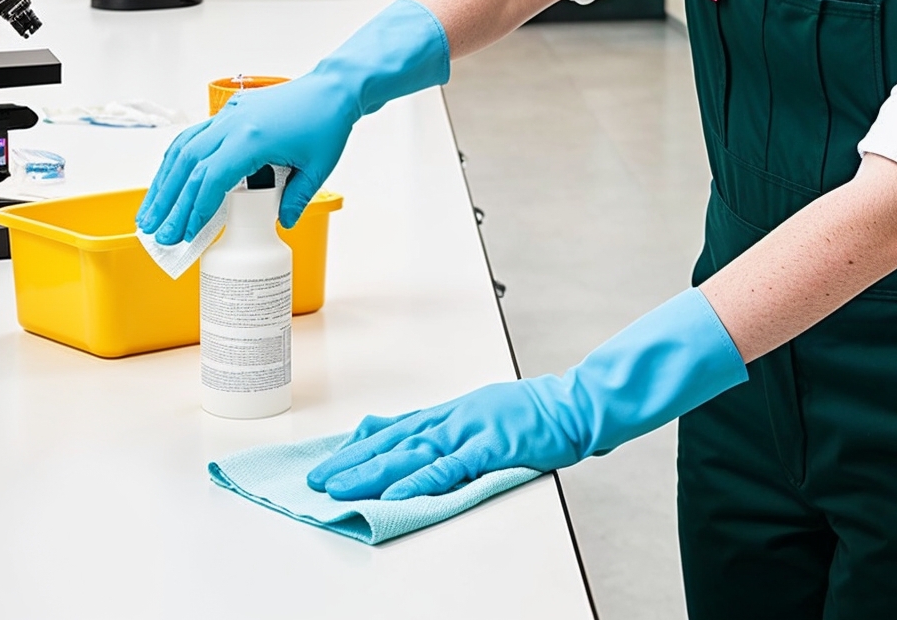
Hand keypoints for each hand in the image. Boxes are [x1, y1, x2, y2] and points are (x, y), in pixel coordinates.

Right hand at [137, 73, 356, 243]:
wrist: (331, 88)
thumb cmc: (326, 122)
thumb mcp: (318, 167)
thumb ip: (297, 198)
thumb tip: (281, 223)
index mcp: (253, 138)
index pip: (211, 178)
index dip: (194, 208)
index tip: (183, 233)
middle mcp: (233, 124)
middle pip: (188, 165)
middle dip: (168, 202)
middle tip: (154, 232)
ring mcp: (228, 115)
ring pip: (183, 148)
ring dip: (164, 181)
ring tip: (150, 211)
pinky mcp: (228, 112)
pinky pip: (192, 136)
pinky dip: (176, 159)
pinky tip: (167, 179)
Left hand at [308, 288, 746, 500]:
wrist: (579, 403)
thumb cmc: (536, 414)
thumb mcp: (484, 413)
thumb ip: (448, 428)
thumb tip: (413, 437)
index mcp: (452, 411)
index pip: (395, 429)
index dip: (358, 447)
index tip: (328, 462)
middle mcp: (454, 416)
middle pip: (392, 441)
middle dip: (351, 462)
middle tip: (317, 480)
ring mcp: (471, 428)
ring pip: (410, 453)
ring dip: (370, 472)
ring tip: (338, 489)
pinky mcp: (491, 444)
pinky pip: (448, 468)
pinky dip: (418, 480)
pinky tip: (392, 493)